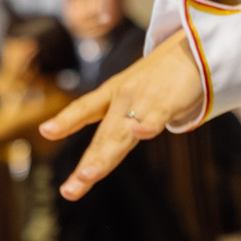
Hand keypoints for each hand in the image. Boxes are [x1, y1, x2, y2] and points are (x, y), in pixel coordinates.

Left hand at [39, 33, 206, 198]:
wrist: (194, 49)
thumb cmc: (163, 77)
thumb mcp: (134, 93)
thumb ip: (121, 122)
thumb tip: (108, 148)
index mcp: (114, 94)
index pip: (85, 107)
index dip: (66, 119)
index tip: (45, 131)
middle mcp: (124, 98)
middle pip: (104, 135)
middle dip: (89, 164)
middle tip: (70, 190)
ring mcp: (144, 100)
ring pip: (122, 132)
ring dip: (105, 154)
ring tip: (89, 174)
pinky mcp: (168, 101)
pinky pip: (157, 115)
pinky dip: (148, 124)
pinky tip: (141, 132)